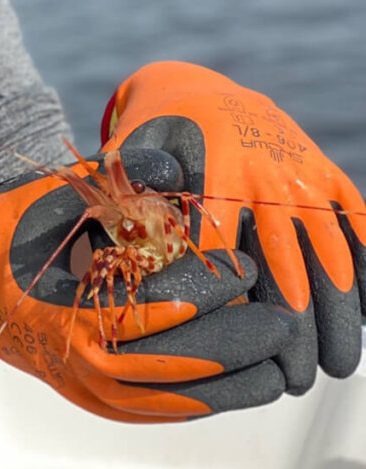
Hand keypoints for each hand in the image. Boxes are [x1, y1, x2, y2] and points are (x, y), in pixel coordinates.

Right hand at [0, 146, 293, 419]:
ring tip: (270, 368)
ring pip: (172, 396)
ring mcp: (82, 382)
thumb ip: (113, 185)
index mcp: (78, 304)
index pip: (165, 304)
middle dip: (238, 343)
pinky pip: (147, 412)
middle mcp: (83, 355)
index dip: (214, 288)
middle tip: (278, 324)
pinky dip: (191, 405)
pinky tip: (222, 393)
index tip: (246, 272)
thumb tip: (173, 170)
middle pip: (181, 359)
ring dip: (227, 385)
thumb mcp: (53, 198)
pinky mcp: (81, 393)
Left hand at [101, 60, 365, 392]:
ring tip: (337, 365)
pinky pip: (356, 221)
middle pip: (284, 257)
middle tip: (298, 379)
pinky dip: (365, 266)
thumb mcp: (127, 163)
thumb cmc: (150, 140)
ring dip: (338, 309)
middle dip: (292, 323)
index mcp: (212, 165)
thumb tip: (129, 266)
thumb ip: (127, 209)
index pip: (221, 245)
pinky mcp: (323, 170)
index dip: (225, 302)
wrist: (193, 88)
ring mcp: (300, 168)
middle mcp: (264, 167)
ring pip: (329, 247)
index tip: (231, 351)